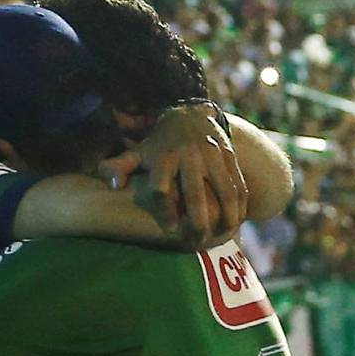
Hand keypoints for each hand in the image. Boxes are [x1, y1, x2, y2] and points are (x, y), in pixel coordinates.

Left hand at [107, 105, 244, 244]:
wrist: (189, 115)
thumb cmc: (160, 144)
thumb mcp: (137, 152)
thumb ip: (118, 167)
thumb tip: (113, 185)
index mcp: (165, 157)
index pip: (162, 189)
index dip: (165, 211)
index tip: (170, 230)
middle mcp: (190, 156)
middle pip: (195, 193)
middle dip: (197, 220)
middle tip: (197, 241)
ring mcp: (213, 155)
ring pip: (224, 190)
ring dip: (226, 215)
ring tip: (224, 234)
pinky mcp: (229, 156)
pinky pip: (238, 183)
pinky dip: (241, 204)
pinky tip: (238, 220)